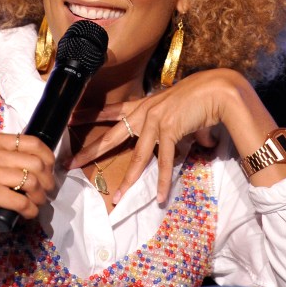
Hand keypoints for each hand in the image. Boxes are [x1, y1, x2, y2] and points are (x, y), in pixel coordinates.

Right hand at [0, 131, 56, 244]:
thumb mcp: (4, 165)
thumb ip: (21, 156)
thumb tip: (49, 159)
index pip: (32, 142)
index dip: (48, 158)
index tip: (49, 170)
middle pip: (35, 163)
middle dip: (47, 180)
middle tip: (45, 190)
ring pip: (31, 182)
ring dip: (39, 196)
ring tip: (36, 201)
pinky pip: (22, 202)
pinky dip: (31, 210)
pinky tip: (29, 212)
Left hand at [69, 68, 276, 204]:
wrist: (216, 89)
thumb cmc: (198, 99)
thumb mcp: (175, 112)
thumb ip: (171, 131)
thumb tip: (181, 145)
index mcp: (143, 106)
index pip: (110, 112)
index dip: (89, 115)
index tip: (69, 119)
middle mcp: (144, 113)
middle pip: (111, 136)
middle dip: (90, 152)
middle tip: (69, 163)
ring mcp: (155, 121)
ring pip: (137, 156)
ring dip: (129, 180)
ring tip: (118, 196)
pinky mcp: (169, 130)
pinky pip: (164, 161)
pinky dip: (163, 180)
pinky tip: (160, 196)